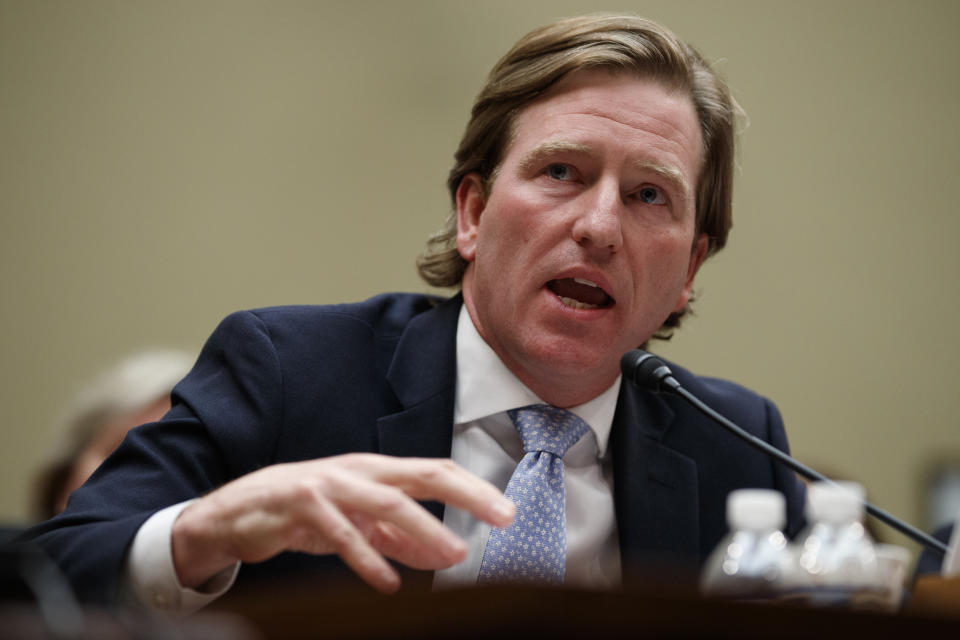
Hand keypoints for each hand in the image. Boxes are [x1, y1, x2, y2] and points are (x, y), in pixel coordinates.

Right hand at [170, 453, 513, 592]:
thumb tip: (449, 556)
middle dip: (467, 493)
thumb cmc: (307, 512)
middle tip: (502, 515)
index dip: (473, 489)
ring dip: (424, 528)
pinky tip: (388, 582)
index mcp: (376, 470)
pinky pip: (340, 534)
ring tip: (454, 554)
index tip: (507, 510)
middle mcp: (359, 471)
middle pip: (421, 476)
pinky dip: (366, 558)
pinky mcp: (301, 507)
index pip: (434, 471)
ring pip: (386, 503)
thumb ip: (402, 540)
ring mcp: (330, 486)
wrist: (239, 510)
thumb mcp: (360, 524)